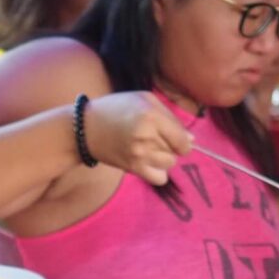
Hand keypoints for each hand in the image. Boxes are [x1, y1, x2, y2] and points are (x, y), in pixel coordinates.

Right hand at [81, 92, 195, 185]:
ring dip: (164, 158)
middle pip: (176, 152)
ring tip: (150, 149)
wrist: (86, 128)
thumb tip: (192, 139)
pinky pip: (159, 179)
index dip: (183, 140)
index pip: (182, 139)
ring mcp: (139, 154)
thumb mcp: (144, 100)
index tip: (175, 138)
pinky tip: (149, 163)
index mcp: (151, 116)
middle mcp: (146, 136)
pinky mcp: (132, 168)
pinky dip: (159, 173)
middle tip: (155, 138)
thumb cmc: (116, 109)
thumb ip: (170, 117)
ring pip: (169, 164)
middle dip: (171, 146)